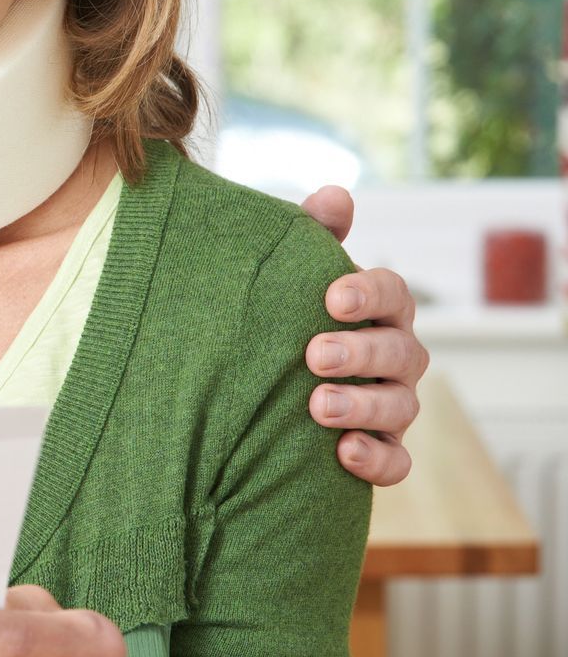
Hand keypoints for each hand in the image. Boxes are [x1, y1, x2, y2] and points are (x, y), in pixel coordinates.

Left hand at [298, 185, 428, 486]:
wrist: (254, 383)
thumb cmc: (283, 314)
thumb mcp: (290, 272)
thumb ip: (313, 234)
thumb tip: (335, 194)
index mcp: (376, 309)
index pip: (393, 294)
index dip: (370, 292)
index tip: (333, 296)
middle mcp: (393, 356)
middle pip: (401, 351)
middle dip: (361, 352)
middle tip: (314, 354)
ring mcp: (392, 405)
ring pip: (402, 407)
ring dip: (363, 407)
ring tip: (317, 406)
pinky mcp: (380, 449)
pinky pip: (396, 462)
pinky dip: (377, 459)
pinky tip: (342, 452)